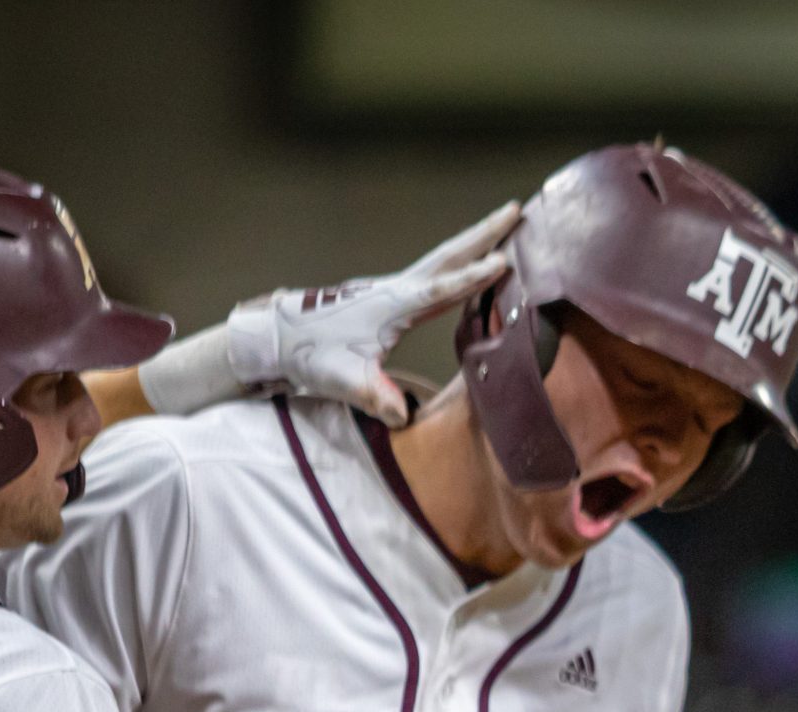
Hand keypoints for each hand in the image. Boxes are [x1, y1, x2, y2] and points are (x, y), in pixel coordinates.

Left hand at [228, 201, 521, 424]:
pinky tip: (473, 262)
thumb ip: (373, 395)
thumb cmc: (311, 356)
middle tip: (516, 210)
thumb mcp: (343, 381)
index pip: (439, 289)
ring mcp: (395, 288)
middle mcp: (396, 289)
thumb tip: (399, 416)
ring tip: (506, 224)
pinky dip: (461, 260)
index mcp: (391, 306)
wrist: (281, 337)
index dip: (471, 278)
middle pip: (448, 256)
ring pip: (443, 258)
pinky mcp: (393, 295)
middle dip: (483, 234)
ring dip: (475, 241)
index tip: (502, 262)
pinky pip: (436, 272)